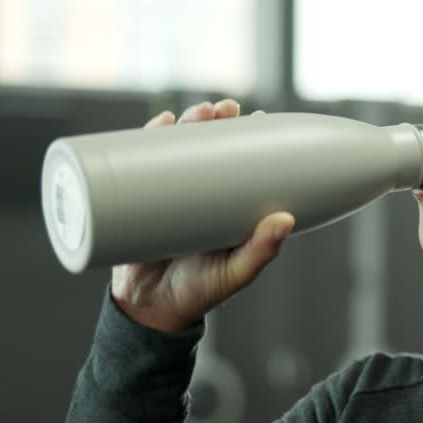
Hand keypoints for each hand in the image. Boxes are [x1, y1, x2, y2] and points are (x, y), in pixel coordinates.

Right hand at [110, 99, 294, 332]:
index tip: (257, 115)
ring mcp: (166, 194)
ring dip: (184, 123)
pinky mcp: (137, 200)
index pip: (238, 160)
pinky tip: (158, 123)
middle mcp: (197, 194)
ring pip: (174, 148)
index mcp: (226, 205)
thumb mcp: (234, 273)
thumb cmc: (198, 294)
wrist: (149, 313)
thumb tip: (286, 219)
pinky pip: (138, 164)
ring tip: (194, 113)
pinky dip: (145, 139)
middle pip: (206, 145)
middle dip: (215, 121)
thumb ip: (260, 251)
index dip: (247, 135)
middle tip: (224, 109)